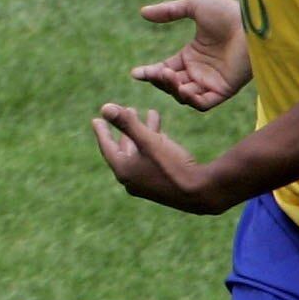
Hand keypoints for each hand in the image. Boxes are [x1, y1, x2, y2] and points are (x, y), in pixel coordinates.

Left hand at [93, 102, 231, 212]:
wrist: (201, 192)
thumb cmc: (172, 166)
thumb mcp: (148, 141)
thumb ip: (127, 123)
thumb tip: (104, 107)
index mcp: (124, 171)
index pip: (107, 147)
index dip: (102, 131)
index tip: (96, 119)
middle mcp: (132, 180)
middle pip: (125, 148)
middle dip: (127, 128)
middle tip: (127, 110)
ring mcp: (147, 184)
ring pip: (141, 152)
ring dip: (145, 132)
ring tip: (150, 113)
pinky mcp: (162, 184)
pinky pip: (152, 159)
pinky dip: (155, 144)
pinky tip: (162, 132)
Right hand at [130, 0, 252, 109]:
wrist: (253, 24)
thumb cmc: (229, 13)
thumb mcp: (195, 6)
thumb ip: (169, 11)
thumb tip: (142, 12)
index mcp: (193, 55)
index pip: (165, 69)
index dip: (150, 73)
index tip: (136, 73)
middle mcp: (200, 71)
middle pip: (171, 85)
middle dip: (160, 80)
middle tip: (156, 72)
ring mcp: (212, 82)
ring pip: (183, 96)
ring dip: (172, 89)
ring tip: (169, 75)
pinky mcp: (224, 90)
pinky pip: (203, 104)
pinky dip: (190, 100)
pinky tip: (183, 89)